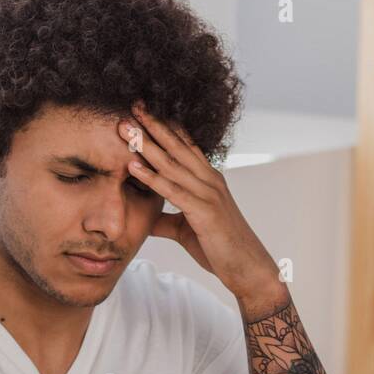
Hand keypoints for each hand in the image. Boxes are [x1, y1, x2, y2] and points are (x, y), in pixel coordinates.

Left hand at [118, 103, 287, 315]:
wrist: (248, 268)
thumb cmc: (221, 249)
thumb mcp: (188, 230)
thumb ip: (167, 220)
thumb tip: (147, 218)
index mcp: (208, 180)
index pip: (184, 146)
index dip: (164, 127)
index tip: (142, 112)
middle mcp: (209, 180)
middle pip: (177, 146)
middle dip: (153, 125)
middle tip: (131, 105)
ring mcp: (208, 193)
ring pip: (172, 163)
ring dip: (146, 144)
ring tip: (125, 128)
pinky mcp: (204, 211)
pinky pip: (172, 190)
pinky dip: (151, 177)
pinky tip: (133, 165)